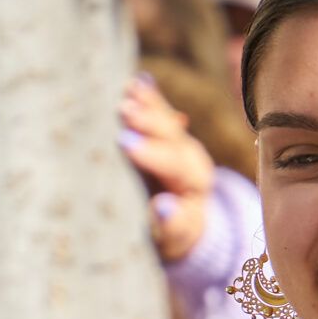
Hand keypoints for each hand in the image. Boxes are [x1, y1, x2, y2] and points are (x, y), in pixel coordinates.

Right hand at [121, 76, 217, 264]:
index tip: (125, 143)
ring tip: (126, 88)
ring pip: (166, 118)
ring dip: (147, 103)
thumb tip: (165, 207)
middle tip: (123, 110)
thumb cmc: (169, 235)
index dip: (151, 153)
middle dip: (148, 122)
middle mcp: (191, 157)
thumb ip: (170, 225)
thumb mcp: (171, 238)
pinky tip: (135, 80)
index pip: (175, 165)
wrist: (180, 224)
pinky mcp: (169, 132)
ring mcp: (180, 141)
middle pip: (172, 136)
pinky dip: (148, 96)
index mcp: (194, 183)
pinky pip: (159, 109)